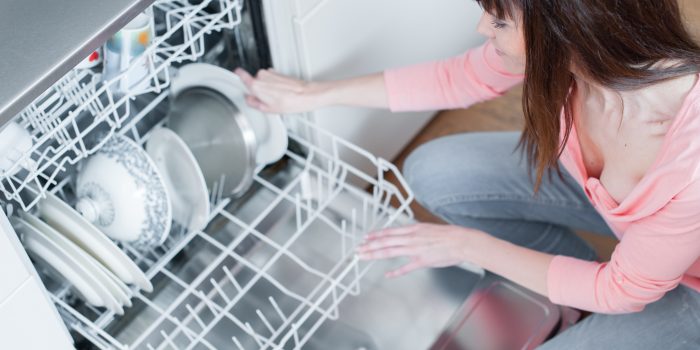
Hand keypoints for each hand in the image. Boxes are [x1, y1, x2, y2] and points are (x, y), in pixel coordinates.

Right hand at [234, 68, 325, 113]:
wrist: (306, 94)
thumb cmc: (291, 102)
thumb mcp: (268, 109)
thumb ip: (254, 103)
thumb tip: (249, 99)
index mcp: (256, 85)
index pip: (241, 75)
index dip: (237, 76)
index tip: (234, 76)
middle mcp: (262, 75)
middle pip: (253, 83)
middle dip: (258, 91)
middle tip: (266, 100)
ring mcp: (270, 72)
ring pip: (262, 81)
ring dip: (267, 88)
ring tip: (276, 97)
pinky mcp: (277, 72)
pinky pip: (270, 79)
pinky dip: (273, 85)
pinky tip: (281, 93)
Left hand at [356, 223, 482, 277]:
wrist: (461, 241)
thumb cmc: (449, 235)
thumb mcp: (428, 228)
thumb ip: (416, 232)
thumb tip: (407, 233)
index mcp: (413, 229)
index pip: (389, 232)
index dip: (376, 235)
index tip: (366, 237)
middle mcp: (411, 238)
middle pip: (385, 241)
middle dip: (370, 245)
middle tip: (358, 249)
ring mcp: (415, 250)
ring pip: (390, 251)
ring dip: (375, 254)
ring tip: (364, 257)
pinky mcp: (422, 261)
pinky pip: (406, 267)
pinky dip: (396, 272)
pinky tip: (387, 275)